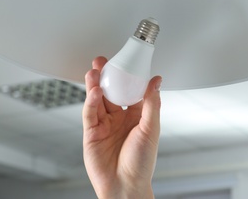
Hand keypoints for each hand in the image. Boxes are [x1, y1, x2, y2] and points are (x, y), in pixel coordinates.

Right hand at [82, 56, 161, 198]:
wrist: (125, 186)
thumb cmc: (142, 162)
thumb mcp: (151, 128)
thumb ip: (152, 103)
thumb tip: (157, 81)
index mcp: (136, 116)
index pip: (130, 90)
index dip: (127, 76)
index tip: (126, 61)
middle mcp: (120, 118)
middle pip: (111, 92)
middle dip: (106, 77)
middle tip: (103, 61)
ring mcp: (104, 124)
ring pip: (98, 99)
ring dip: (95, 85)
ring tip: (94, 71)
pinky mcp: (91, 133)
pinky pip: (90, 113)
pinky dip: (91, 101)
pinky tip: (94, 91)